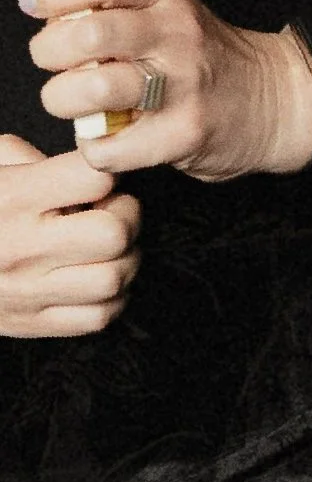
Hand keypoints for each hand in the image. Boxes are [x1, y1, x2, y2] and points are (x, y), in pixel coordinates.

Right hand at [0, 133, 140, 339]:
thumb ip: (34, 156)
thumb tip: (84, 160)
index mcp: (15, 198)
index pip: (95, 177)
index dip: (109, 171)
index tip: (99, 177)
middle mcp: (24, 247)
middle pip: (114, 232)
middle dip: (127, 215)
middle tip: (113, 210)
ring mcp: (30, 292)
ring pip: (115, 277)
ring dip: (126, 257)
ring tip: (107, 246)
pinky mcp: (34, 324)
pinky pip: (101, 316)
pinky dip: (112, 296)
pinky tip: (95, 275)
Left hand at [19, 0, 311, 183]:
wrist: (269, 99)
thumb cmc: (200, 52)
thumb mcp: (168, 4)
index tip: (35, 3)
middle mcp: (176, 33)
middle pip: (89, 33)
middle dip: (49, 51)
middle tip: (52, 61)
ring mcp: (182, 85)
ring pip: (94, 89)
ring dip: (63, 100)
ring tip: (72, 102)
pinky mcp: (183, 133)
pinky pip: (110, 147)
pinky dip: (92, 147)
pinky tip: (103, 136)